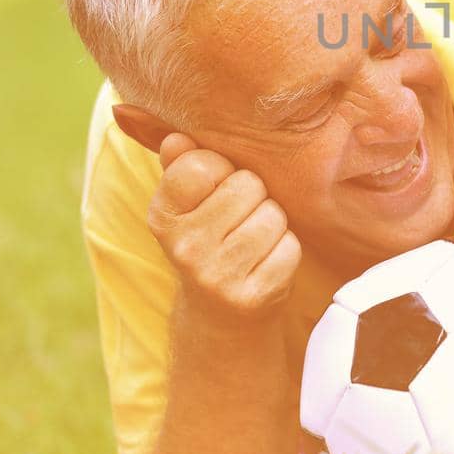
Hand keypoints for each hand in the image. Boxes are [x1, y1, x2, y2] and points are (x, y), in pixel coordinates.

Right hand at [148, 133, 302, 322]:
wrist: (219, 316)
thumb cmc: (208, 242)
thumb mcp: (186, 205)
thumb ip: (182, 165)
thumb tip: (177, 137)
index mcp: (163, 217)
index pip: (200, 164)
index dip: (220, 169)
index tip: (217, 187)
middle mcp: (184, 247)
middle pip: (246, 185)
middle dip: (252, 195)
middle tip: (239, 219)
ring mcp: (217, 276)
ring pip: (272, 215)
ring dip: (271, 223)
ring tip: (253, 240)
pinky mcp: (252, 296)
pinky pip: (290, 246)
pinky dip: (286, 249)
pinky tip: (266, 261)